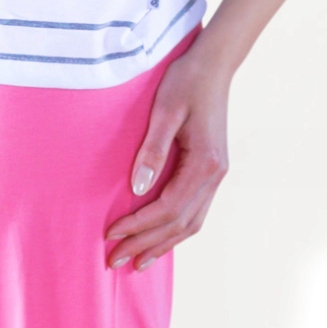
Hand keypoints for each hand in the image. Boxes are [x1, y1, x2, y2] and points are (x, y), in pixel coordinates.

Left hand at [103, 37, 231, 270]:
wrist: (214, 65)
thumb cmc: (186, 82)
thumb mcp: (165, 111)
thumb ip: (152, 150)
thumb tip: (137, 190)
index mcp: (205, 164)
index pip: (168, 207)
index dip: (138, 225)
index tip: (110, 234)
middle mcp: (215, 176)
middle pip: (179, 224)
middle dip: (146, 244)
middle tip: (114, 262)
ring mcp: (216, 176)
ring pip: (190, 223)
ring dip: (162, 244)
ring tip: (136, 263)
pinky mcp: (211, 172)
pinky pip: (194, 211)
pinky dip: (175, 230)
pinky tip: (158, 239)